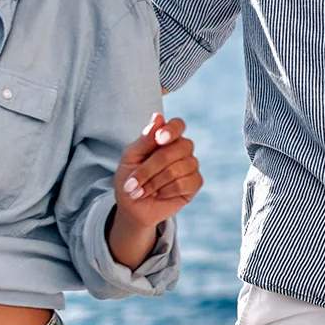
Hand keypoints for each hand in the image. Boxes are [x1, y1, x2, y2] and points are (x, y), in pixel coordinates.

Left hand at [112, 112, 202, 232]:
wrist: (133, 207)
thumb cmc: (130, 178)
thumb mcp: (130, 158)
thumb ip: (145, 139)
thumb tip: (158, 117)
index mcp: (166, 137)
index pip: (178, 125)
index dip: (171, 130)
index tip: (159, 139)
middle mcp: (181, 148)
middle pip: (178, 148)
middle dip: (151, 167)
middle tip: (132, 182)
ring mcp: (190, 165)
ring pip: (178, 168)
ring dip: (154, 182)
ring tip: (141, 191)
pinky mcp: (194, 183)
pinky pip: (184, 183)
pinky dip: (167, 191)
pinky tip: (159, 194)